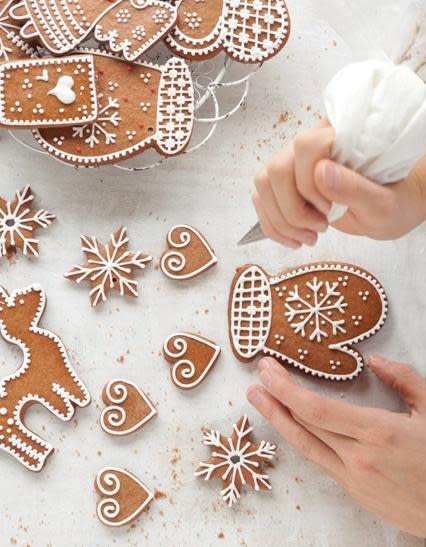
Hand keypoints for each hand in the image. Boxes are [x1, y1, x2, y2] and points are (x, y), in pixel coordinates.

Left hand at [247, 356, 425, 537]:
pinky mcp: (355, 493)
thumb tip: (374, 360)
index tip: (267, 370)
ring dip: (277, 420)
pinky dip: (302, 439)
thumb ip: (404, 380)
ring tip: (257, 400)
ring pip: (305, 445)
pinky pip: (320, 460)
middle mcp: (359, 457)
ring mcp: (354, 478)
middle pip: (303, 424)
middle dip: (275, 397)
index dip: (286, 389)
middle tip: (257, 377)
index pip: (316, 408)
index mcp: (378, 432)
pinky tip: (291, 425)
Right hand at [253, 122, 425, 245]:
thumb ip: (354, 187)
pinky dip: (274, 227)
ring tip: (308, 238)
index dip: (310, 183)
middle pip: (276, 169)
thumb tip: (320, 172)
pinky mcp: (285, 184)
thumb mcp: (382, 203)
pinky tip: (295, 238)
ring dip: (281, 220)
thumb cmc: (391, 202)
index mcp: (339, 136)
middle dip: (292, 209)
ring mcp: (293, 164)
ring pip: (263, 185)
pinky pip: (262, 201)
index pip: (305, 146)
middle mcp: (310, 145)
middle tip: (319, 229)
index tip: (329, 209)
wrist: (386, 209)